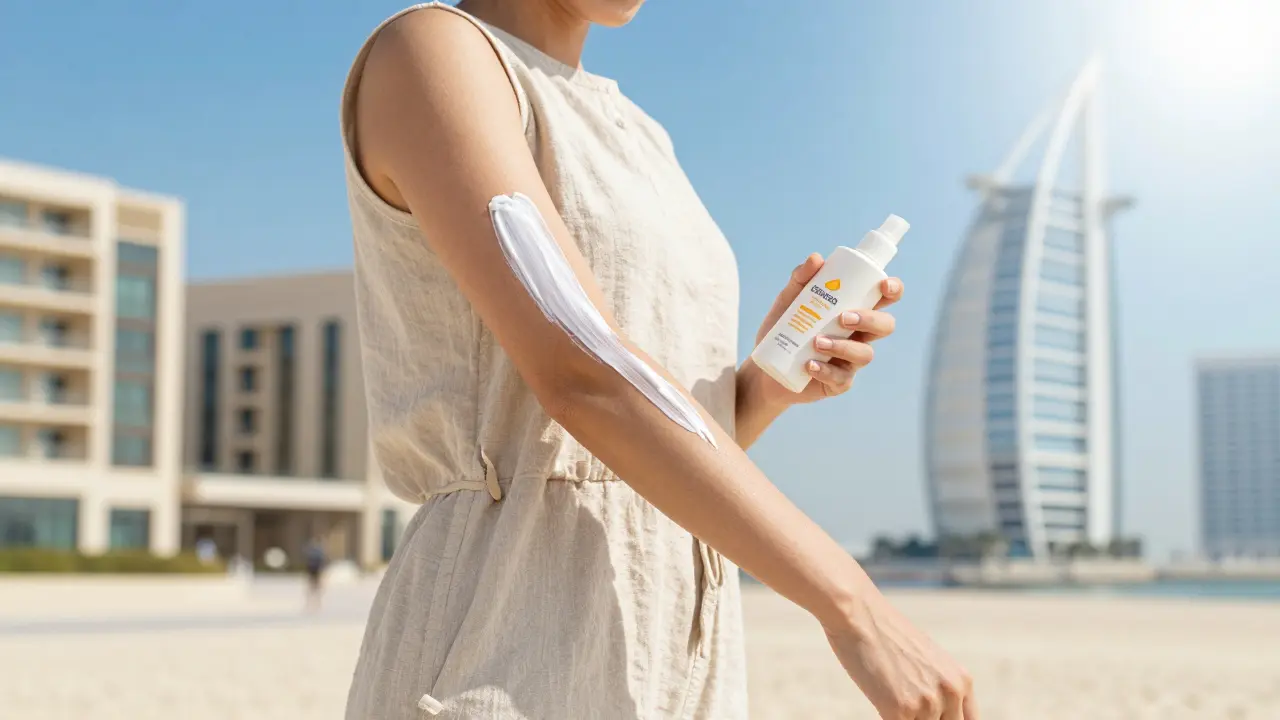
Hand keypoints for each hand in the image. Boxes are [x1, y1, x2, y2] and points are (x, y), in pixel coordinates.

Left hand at [750, 254, 903, 405]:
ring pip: (865, 354)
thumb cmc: (783, 327)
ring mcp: (850, 360)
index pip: (883, 298)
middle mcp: (858, 335)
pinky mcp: (838, 382)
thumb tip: (816, 259)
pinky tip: (810, 364)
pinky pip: (842, 378)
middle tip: (843, 317)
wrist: (765, 366)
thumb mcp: (788, 299)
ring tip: (817, 342)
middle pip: (884, 326)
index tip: (884, 285)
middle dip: (869, 319)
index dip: (892, 290)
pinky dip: (825, 370)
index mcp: (854, 309)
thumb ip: (800, 278)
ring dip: (843, 346)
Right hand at [826, 593, 978, 718]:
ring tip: (890, 695)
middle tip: (909, 708)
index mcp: (961, 680)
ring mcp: (928, 703)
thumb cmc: (885, 634)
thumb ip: (938, 686)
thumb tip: (936, 711)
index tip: (933, 717)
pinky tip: (880, 700)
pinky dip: (886, 717)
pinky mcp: (901, 710)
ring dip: (906, 718)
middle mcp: (951, 693)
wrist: (858, 616)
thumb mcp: (926, 659)